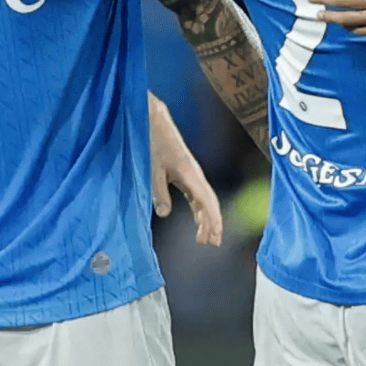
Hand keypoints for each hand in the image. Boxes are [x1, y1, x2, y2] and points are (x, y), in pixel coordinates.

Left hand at [150, 95, 222, 245]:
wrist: (156, 122)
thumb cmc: (155, 143)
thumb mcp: (153, 169)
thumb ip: (159, 192)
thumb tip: (164, 214)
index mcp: (190, 174)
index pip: (207, 202)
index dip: (212, 220)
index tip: (213, 237)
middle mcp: (195, 175)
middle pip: (210, 203)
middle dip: (212, 223)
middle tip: (211, 243)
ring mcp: (192, 174)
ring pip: (205, 200)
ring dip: (206, 218)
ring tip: (205, 237)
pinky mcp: (186, 173)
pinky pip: (197, 194)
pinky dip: (199, 208)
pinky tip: (198, 217)